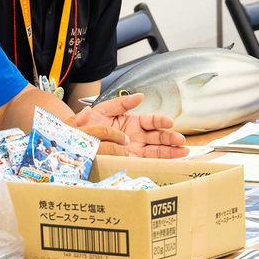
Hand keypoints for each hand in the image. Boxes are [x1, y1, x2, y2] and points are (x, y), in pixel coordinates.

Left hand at [71, 93, 188, 158]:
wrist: (74, 141)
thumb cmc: (88, 124)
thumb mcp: (102, 110)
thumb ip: (120, 103)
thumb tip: (139, 96)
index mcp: (131, 121)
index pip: (150, 121)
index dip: (160, 121)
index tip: (169, 122)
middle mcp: (136, 136)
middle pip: (157, 136)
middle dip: (170, 138)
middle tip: (181, 141)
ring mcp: (135, 150)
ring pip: (157, 150)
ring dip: (171, 151)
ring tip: (184, 152)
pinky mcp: (131, 162)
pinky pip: (148, 162)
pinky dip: (161, 163)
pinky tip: (173, 163)